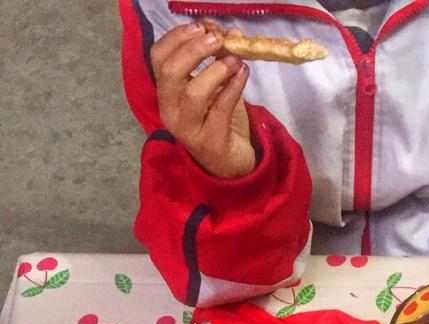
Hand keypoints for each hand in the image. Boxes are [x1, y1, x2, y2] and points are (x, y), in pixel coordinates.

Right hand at [152, 23, 254, 178]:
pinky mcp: (209, 141)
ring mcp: (188, 129)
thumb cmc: (219, 121)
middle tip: (216, 39)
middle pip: (170, 72)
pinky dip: (233, 88)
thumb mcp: (215, 85)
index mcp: (166, 93)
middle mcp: (170, 110)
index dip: (177, 37)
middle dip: (193, 49)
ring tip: (234, 59)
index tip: (200, 26)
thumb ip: (219, 58)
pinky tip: (243, 73)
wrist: (231, 163)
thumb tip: (231, 31)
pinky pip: (220, 109)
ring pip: (193, 92)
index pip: (158, 57)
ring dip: (216, 70)